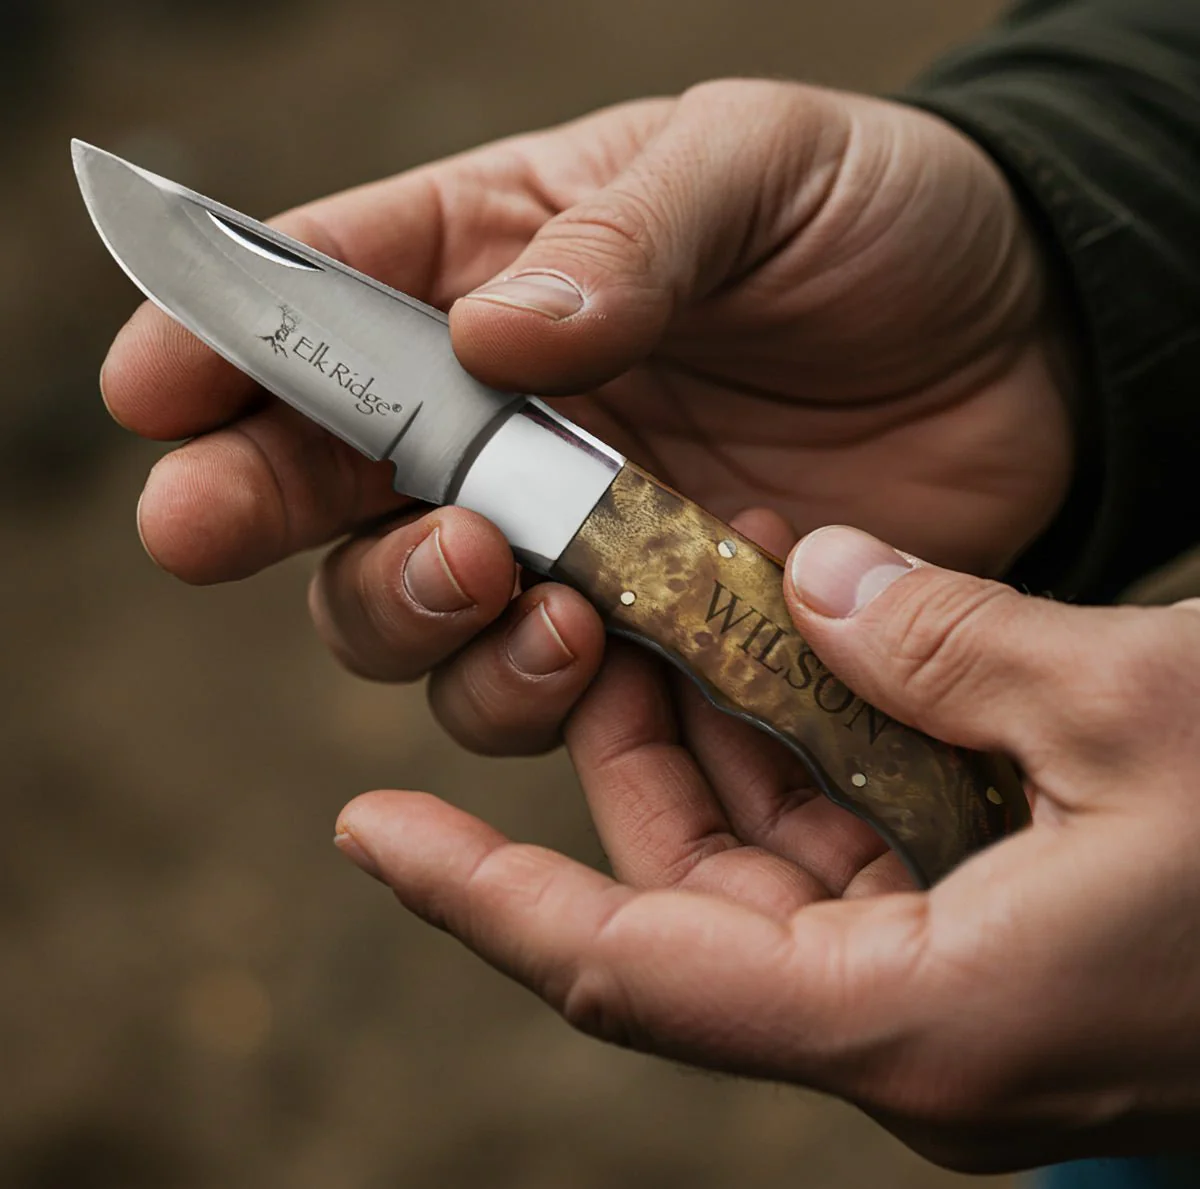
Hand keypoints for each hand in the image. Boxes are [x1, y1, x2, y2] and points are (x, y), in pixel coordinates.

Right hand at [102, 79, 1074, 761]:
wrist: (1020, 346)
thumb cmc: (881, 222)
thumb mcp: (762, 168)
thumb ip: (630, 239)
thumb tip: (491, 338)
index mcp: (498, 265)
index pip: (325, 304)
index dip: (220, 347)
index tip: (151, 392)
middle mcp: (503, 417)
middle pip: (326, 487)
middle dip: (252, 508)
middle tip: (213, 523)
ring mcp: (566, 534)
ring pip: (414, 615)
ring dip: (411, 616)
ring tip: (496, 581)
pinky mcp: (644, 630)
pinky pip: (543, 695)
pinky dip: (534, 695)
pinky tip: (587, 651)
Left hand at [335, 525, 1199, 1171]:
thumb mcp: (1137, 705)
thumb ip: (947, 640)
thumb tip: (813, 574)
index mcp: (922, 1015)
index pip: (629, 970)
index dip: (483, 901)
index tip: (369, 832)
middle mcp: (912, 1026)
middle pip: (688, 901)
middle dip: (625, 762)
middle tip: (585, 624)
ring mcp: (951, 988)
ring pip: (764, 868)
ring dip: (718, 743)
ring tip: (676, 611)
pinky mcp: (994, 940)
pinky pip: (851, 850)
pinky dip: (811, 754)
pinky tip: (802, 652)